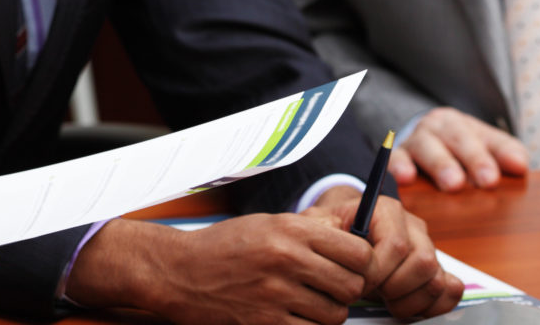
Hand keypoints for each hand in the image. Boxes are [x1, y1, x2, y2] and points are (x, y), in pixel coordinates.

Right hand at [65, 214, 371, 324]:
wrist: (179, 273)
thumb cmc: (224, 246)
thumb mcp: (266, 223)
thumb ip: (310, 228)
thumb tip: (353, 232)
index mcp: (289, 230)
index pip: (358, 251)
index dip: (360, 262)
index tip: (349, 265)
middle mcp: (286, 259)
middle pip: (352, 286)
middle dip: (345, 290)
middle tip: (328, 287)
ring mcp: (277, 294)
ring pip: (336, 314)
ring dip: (327, 311)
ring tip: (307, 301)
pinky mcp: (267, 323)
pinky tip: (291, 314)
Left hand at [307, 188, 462, 319]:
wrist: (346, 230)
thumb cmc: (332, 228)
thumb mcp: (318, 222)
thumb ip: (321, 227)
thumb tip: (329, 238)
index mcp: (386, 210)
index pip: (396, 245)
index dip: (378, 271)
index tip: (360, 282)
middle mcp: (413, 227)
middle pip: (423, 263)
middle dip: (395, 287)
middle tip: (374, 293)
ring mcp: (428, 248)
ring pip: (437, 280)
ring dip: (410, 300)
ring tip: (386, 301)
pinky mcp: (438, 269)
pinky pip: (451, 290)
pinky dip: (433, 306)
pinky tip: (406, 305)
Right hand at [389, 107, 528, 190]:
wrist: (421, 140)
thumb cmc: (458, 149)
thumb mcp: (484, 146)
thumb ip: (505, 154)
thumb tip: (519, 165)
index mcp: (465, 125)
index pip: (487, 139)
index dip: (497, 156)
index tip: (501, 176)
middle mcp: (439, 127)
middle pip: (458, 138)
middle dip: (473, 159)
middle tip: (487, 179)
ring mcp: (416, 139)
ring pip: (426, 146)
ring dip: (440, 164)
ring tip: (452, 184)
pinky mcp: (395, 153)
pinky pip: (394, 158)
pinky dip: (398, 166)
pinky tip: (404, 177)